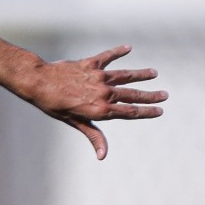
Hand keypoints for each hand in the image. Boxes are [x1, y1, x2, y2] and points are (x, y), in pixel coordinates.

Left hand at [20, 45, 165, 158]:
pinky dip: (118, 52)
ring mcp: (99, 77)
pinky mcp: (91, 64)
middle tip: (165, 95)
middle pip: (132, 95)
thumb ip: (93, 135)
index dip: (146, 112)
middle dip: (150, 95)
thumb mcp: (74, 123)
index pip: (130, 112)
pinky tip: (128, 48)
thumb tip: (103, 156)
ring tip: (153, 73)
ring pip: (125, 75)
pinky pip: (108, 57)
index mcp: (101, 109)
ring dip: (140, 75)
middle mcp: (104, 92)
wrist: (38, 82)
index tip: (160, 111)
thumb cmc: (53, 106)